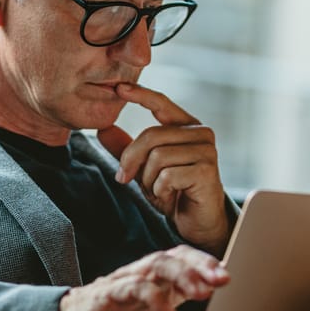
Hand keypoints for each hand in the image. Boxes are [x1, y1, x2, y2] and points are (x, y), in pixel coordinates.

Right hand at [58, 245, 228, 310]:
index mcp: (157, 289)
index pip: (188, 267)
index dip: (210, 270)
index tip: (233, 282)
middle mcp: (143, 281)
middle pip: (177, 257)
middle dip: (202, 266)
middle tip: (225, 279)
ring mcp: (125, 285)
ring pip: (157, 265)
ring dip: (182, 275)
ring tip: (203, 290)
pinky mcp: (105, 296)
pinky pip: (131, 288)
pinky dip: (152, 296)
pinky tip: (168, 310)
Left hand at [97, 82, 229, 256]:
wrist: (197, 222)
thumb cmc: (174, 192)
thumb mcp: (144, 169)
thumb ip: (127, 149)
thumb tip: (103, 129)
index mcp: (186, 127)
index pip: (161, 103)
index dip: (140, 94)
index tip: (118, 88)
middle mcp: (200, 133)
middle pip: (151, 136)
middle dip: (131, 160)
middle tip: (124, 179)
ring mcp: (206, 150)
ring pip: (158, 157)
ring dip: (149, 181)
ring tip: (159, 191)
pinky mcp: (207, 170)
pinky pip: (167, 175)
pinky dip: (160, 190)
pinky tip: (171, 197)